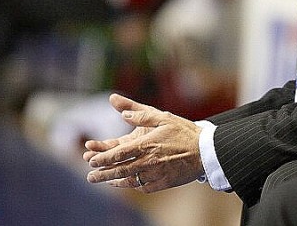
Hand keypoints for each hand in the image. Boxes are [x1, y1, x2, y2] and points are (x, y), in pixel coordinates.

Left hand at [84, 94, 203, 192]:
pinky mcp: (162, 183)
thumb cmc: (184, 132)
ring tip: (104, 181)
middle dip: (103, 174)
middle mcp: (148, 161)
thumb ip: (141, 114)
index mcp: (146, 144)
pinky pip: (143, 186)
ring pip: (129, 180)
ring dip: (114, 181)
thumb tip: (121, 110)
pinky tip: (126, 183)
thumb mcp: (163, 117)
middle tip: (90, 176)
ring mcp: (155, 174)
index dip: (102, 158)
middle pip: (119, 170)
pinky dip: (132, 185)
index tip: (91, 160)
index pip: (118, 153)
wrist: (206, 151)